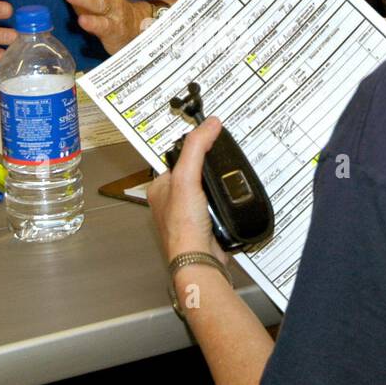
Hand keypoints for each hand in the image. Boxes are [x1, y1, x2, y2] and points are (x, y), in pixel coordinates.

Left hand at [147, 117, 227, 268]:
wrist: (199, 260)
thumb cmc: (183, 227)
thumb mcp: (187, 178)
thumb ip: (197, 148)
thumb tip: (209, 124)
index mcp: (159, 189)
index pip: (177, 159)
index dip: (192, 150)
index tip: (207, 141)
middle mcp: (170, 202)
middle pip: (193, 175)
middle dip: (208, 173)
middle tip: (218, 167)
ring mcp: (187, 214)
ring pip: (206, 192)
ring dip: (217, 191)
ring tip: (222, 190)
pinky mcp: (203, 226)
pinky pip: (216, 208)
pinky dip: (224, 206)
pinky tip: (225, 206)